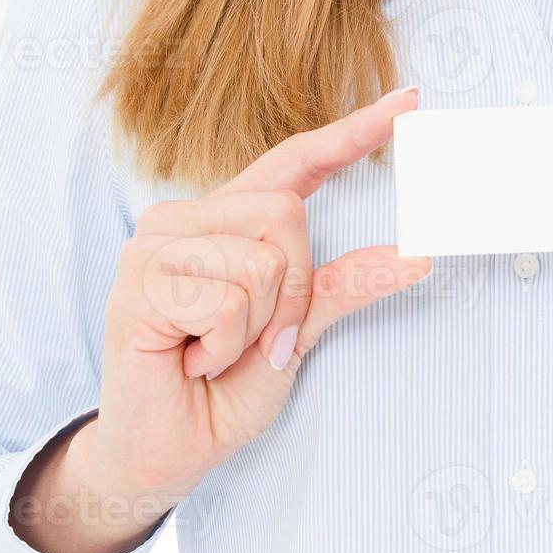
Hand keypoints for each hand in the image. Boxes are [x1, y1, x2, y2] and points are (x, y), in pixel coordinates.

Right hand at [13, 88, 429, 552]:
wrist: (170, 449)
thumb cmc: (225, 388)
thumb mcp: (301, 331)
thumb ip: (345, 286)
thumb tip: (413, 256)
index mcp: (226, 220)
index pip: (294, 160)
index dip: (350, 132)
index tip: (407, 102)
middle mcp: (185, 219)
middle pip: (285, 211)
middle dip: (294, 291)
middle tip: (263, 338)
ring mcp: (154, 248)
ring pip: (260, 260)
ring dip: (259, 326)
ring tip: (217, 350)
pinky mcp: (138, 285)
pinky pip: (227, 302)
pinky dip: (227, 346)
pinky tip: (193, 360)